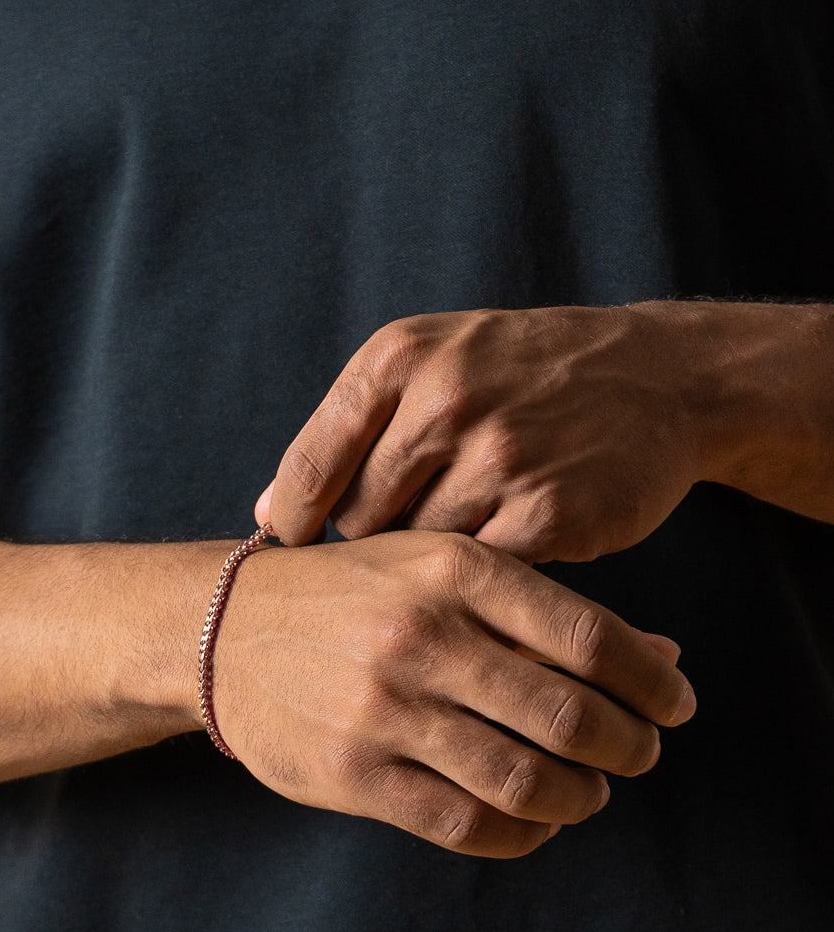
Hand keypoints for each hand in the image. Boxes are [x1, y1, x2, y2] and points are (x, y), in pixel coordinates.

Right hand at [212, 530, 695, 857]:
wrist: (221, 631)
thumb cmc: (350, 596)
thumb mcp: (437, 568)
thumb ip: (543, 610)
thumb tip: (663, 659)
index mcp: (453, 570)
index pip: (590, 638)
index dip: (651, 684)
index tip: (674, 707)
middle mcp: (422, 636)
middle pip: (568, 716)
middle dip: (626, 747)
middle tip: (636, 754)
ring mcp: (385, 709)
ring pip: (524, 780)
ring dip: (578, 797)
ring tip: (587, 793)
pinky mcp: (354, 773)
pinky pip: (466, 823)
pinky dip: (520, 835)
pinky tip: (532, 822)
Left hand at [256, 303, 709, 562]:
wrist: (661, 378)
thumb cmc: (526, 375)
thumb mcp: (434, 362)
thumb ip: (348, 431)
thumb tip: (268, 515)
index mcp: (400, 357)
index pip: (309, 468)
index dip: (296, 521)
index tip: (297, 547)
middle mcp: (445, 400)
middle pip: (361, 520)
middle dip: (378, 534)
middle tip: (418, 520)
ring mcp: (501, 458)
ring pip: (418, 552)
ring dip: (435, 554)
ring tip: (475, 519)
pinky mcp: (549, 515)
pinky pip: (480, 573)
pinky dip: (487, 570)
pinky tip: (511, 538)